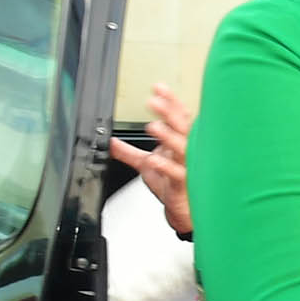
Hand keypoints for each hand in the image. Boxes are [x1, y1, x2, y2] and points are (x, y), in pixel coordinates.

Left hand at [111, 82, 194, 235]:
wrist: (183, 212)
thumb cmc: (173, 188)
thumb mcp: (146, 166)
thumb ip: (128, 152)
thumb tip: (110, 142)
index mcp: (181, 143)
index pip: (179, 117)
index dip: (170, 102)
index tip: (159, 88)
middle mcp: (188, 152)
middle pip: (183, 127)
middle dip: (170, 113)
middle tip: (154, 101)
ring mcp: (189, 167)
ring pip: (184, 148)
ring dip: (169, 137)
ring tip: (153, 127)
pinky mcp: (186, 185)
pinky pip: (178, 174)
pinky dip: (166, 167)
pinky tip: (155, 160)